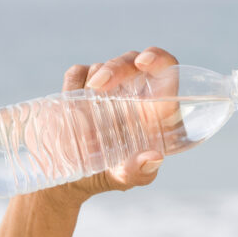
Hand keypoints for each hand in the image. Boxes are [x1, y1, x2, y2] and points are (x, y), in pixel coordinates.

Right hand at [50, 47, 179, 202]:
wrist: (73, 179)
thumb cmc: (112, 175)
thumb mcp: (128, 178)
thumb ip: (141, 171)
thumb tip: (153, 157)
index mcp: (155, 108)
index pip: (166, 69)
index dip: (158, 58)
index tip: (143, 62)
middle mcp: (133, 92)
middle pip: (131, 61)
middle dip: (115, 67)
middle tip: (98, 87)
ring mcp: (106, 88)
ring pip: (102, 65)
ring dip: (93, 79)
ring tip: (84, 107)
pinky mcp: (80, 89)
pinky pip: (77, 73)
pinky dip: (74, 82)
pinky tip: (72, 100)